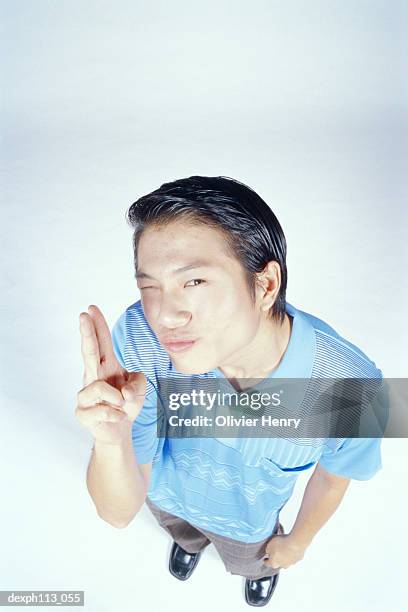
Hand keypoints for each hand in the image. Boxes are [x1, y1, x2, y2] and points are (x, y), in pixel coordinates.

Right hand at [75, 304, 146, 445]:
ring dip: (117, 399)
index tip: (90, 309)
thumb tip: (123, 393)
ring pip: (98, 388)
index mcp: (107, 366)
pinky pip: (102, 411)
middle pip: (89, 351)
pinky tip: (117, 417)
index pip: (101, 342)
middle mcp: (94, 376)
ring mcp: (85, 394)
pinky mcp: (82, 412)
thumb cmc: (127, 403)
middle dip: (86, 333)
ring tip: (122, 406)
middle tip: (82, 316)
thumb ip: (138, 383)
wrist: (119, 429)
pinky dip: (116, 415)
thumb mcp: (141, 388)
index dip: (97, 325)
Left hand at [263, 534, 306, 569]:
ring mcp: (291, 563)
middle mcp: (283, 565)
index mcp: (274, 563)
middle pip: (278, 563)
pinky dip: (292, 552)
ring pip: (287, 560)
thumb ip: (268, 550)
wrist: (295, 542)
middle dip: (276, 558)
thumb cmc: (282, 544)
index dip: (266, 561)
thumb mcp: (269, 545)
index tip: (265, 559)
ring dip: (285, 555)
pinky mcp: (298, 558)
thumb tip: (269, 552)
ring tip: (285, 547)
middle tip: (276, 551)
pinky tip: (291, 546)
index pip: (268, 564)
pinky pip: (294, 556)